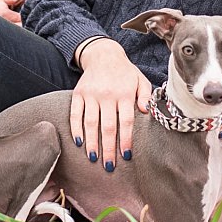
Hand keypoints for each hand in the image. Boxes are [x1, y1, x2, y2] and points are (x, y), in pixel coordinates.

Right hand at [70, 39, 151, 170]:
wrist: (104, 54)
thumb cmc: (126, 73)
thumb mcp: (141, 80)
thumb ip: (146, 96)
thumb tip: (145, 112)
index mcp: (125, 93)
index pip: (125, 121)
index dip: (126, 139)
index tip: (126, 155)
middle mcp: (107, 94)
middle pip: (107, 126)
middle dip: (108, 148)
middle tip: (109, 166)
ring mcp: (91, 94)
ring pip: (90, 123)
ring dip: (92, 142)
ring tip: (94, 158)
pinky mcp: (78, 93)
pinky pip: (75, 113)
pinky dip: (76, 128)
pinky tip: (78, 142)